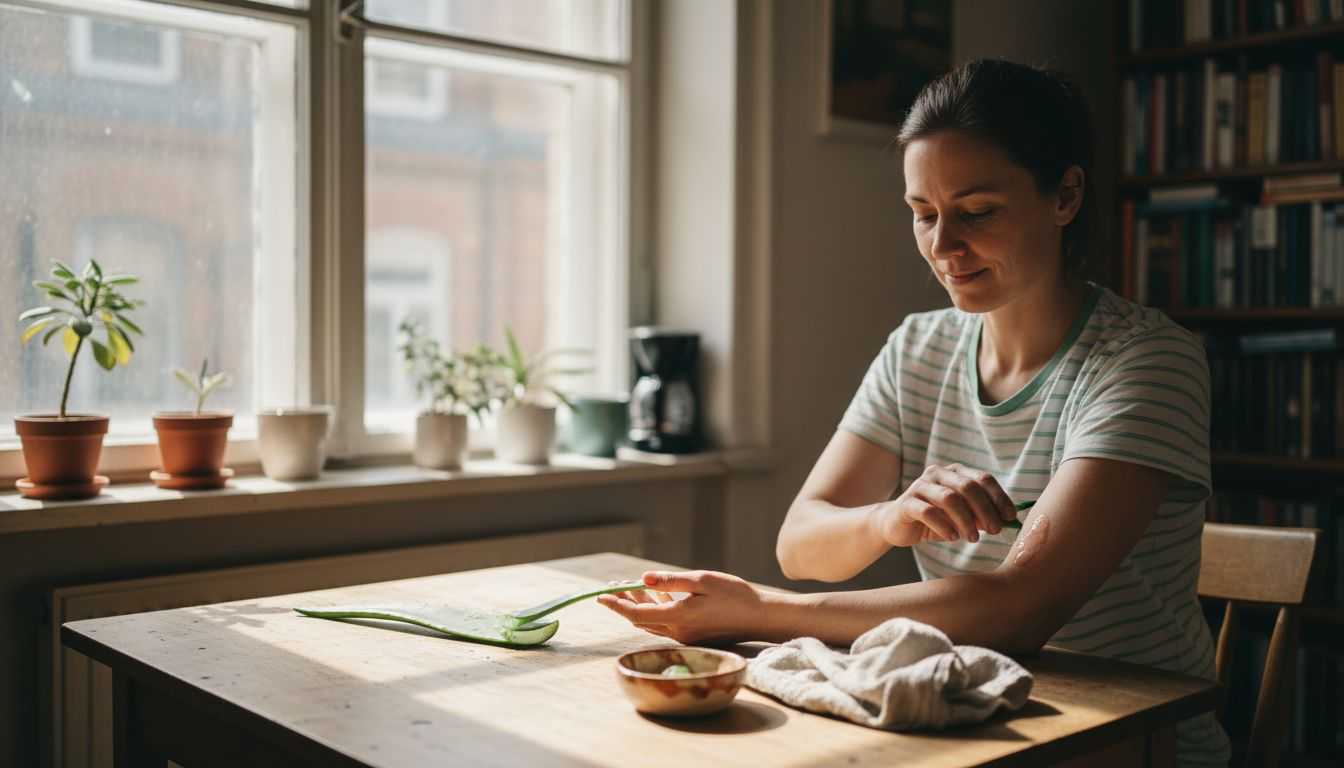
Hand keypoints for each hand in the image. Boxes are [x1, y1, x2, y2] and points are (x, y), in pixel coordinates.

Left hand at [597, 570, 767, 644]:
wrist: (760, 617)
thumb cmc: (734, 595)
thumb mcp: (701, 581)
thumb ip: (670, 582)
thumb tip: (643, 580)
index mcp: (678, 618)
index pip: (636, 615)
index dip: (616, 605)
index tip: (601, 595)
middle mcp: (678, 631)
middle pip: (641, 619)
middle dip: (625, 602)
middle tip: (614, 586)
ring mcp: (685, 636)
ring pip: (653, 621)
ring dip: (640, 605)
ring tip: (631, 587)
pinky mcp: (693, 635)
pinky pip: (666, 623)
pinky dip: (656, 609)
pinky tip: (657, 594)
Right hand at [872, 463, 1016, 546]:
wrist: (897, 525)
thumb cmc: (935, 520)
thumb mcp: (962, 517)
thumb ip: (981, 515)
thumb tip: (1006, 521)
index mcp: (955, 472)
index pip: (983, 479)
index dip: (999, 498)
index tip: (1010, 517)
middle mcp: (938, 474)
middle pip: (968, 487)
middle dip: (985, 510)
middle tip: (994, 531)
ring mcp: (920, 486)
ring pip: (949, 498)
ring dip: (966, 520)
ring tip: (973, 539)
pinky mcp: (906, 502)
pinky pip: (928, 512)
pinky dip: (943, 526)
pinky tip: (952, 537)